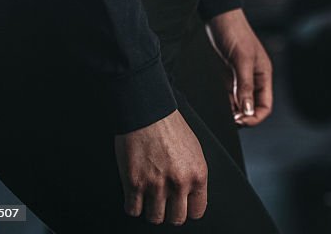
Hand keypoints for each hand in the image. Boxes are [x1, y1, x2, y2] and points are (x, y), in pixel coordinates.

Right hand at [114, 109, 206, 225]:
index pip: (197, 211)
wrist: (147, 110)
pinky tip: (135, 191)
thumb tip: (191, 196)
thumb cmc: (169, 125)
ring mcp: (156, 185)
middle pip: (176, 219)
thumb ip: (193, 175)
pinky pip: (133, 210)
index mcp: (198, 174)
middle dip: (169, 211)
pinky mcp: (134, 183)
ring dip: (150, 208)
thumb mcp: (194, 149)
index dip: (187, 209)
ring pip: (154, 218)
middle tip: (163, 200)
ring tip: (148, 194)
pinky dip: (132, 204)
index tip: (180, 205)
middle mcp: (179, 182)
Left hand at [205, 8, 272, 126]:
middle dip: (245, 116)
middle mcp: (254, 78)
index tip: (242, 120)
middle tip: (232, 119)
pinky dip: (226, 104)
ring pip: (241, 104)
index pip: (265, 105)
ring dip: (234, 112)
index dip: (255, 116)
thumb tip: (247, 110)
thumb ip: (245, 86)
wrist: (219, 18)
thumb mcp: (242, 59)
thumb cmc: (235, 32)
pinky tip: (220, 106)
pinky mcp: (227, 76)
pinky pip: (230, 97)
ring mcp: (240, 78)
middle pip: (253, 107)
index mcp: (263, 74)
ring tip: (226, 114)